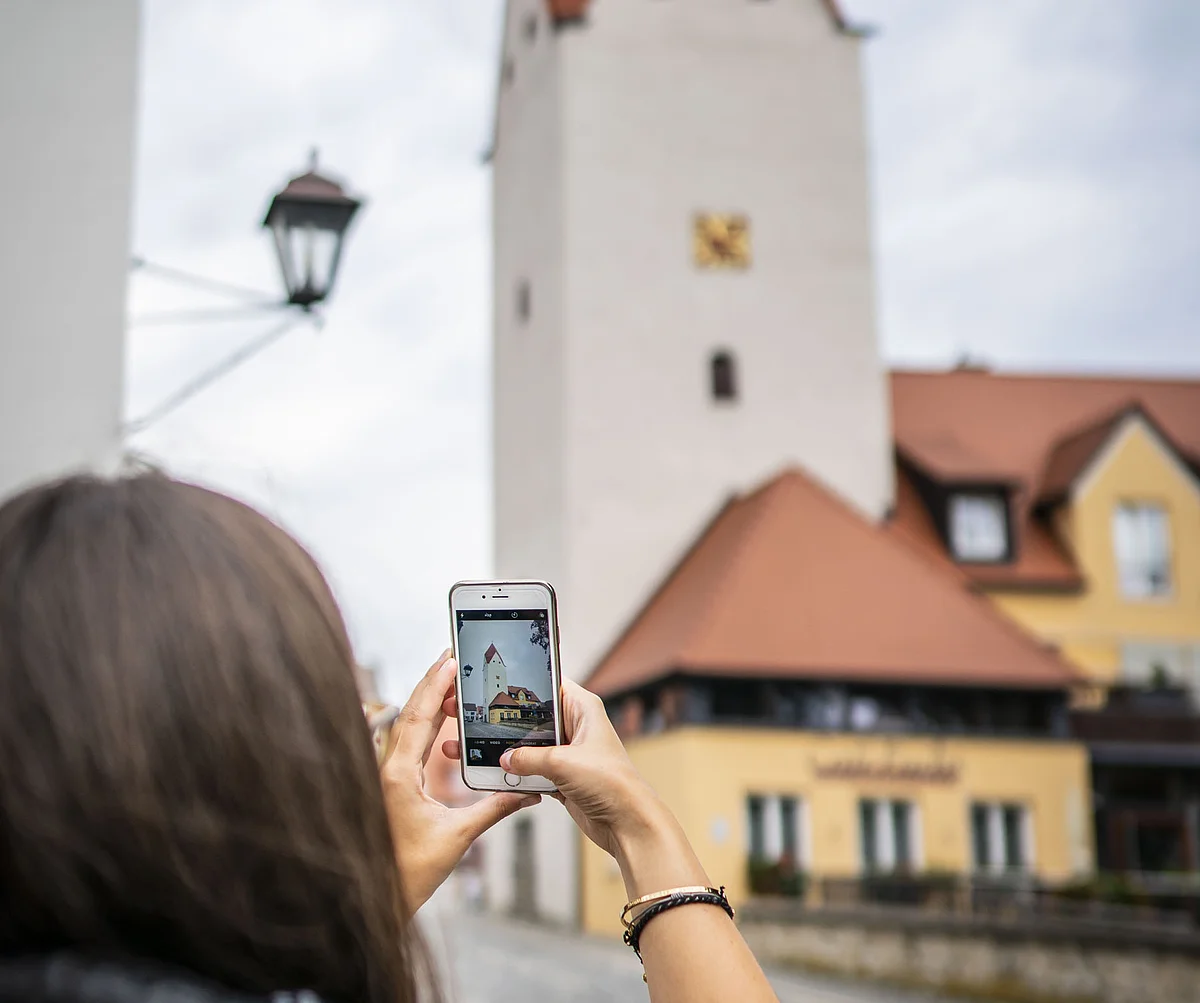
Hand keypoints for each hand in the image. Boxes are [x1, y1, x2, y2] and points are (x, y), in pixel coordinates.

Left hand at [382, 651, 539, 914]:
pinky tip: (440, 717)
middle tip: (453, 657)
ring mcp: (388, 775)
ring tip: (450, 678)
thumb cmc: (410, 871)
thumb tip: (527, 794)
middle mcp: (389, 768)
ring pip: (409, 726)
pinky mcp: (393, 785)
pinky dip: (426, 723)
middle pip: (411, 713)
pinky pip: (410, 743)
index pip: (419, 717)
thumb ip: (493, 809)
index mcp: (399, 773)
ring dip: (429, 700)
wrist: (380, 898)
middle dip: (432, 683)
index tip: (450, 660)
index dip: (435, 685)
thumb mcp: (457, 836)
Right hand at [444, 679, 705, 897]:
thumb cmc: (611, 783)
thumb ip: (528, 758)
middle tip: (474, 720)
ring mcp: (568, 752)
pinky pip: (531, 770)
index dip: (521, 685)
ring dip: (507, 752)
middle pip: (533, 717)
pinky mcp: (562, 777)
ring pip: (529, 746)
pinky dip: (516, 774)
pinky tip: (493, 774)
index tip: (492, 686)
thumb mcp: (562, 763)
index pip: (547, 685)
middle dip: (506, 723)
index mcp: (582, 708)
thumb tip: (504, 758)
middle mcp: (575, 726)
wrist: (627, 824)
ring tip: (475, 749)